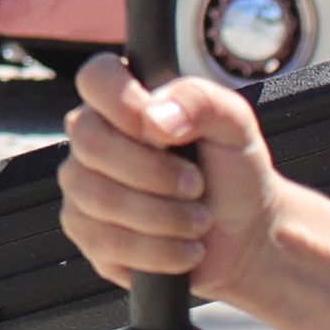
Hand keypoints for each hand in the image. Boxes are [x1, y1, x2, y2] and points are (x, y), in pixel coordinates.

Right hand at [57, 54, 281, 301]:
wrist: (246, 237)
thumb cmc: (234, 173)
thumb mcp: (235, 125)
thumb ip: (200, 101)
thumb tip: (154, 118)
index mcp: (124, 101)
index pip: (95, 78)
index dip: (124, 104)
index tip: (165, 133)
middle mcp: (93, 140)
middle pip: (90, 144)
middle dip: (155, 173)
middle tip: (195, 185)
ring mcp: (84, 189)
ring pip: (99, 198)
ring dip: (164, 217)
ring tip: (198, 221)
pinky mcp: (88, 237)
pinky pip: (107, 243)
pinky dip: (159, 252)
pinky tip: (185, 248)